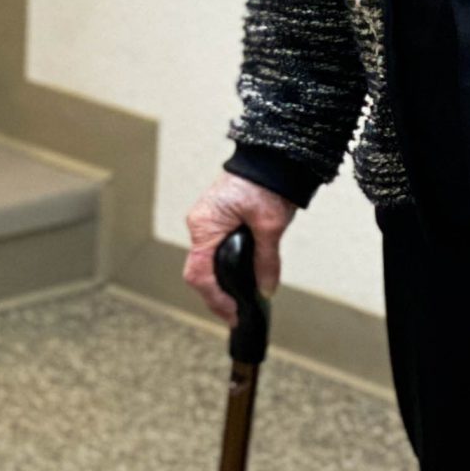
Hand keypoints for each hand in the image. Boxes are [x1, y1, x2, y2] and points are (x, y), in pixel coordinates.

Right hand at [183, 175, 295, 325]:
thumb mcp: (270, 227)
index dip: (214, 299)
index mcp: (205, 225)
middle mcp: (200, 224)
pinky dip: (221, 269)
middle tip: (236, 314)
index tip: (233, 314)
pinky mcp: (217, 218)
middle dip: (216, 296)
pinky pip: (212, 250)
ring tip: (236, 302)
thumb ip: (266, 261)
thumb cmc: (266, 182)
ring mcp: (207, 221)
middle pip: (199, 271)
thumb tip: (266, 289)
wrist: (271, 156)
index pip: (199, 274)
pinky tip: (236, 280)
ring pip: (205, 262)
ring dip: (218, 283)